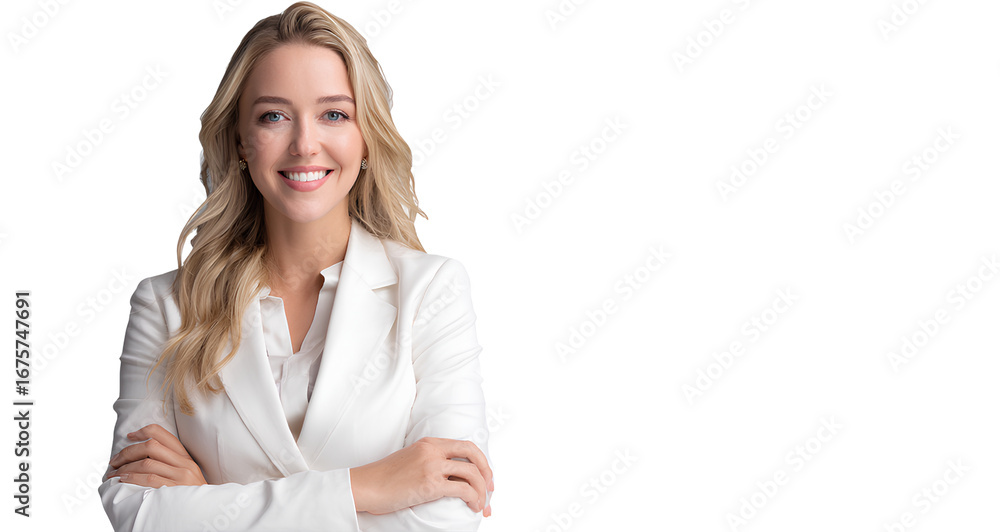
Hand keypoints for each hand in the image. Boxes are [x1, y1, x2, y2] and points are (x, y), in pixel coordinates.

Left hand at [104, 423, 206, 487]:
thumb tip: (142, 455)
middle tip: (115, 460)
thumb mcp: (187, 474)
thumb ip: (171, 462)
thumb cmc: (189, 494)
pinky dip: (132, 477)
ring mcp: (180, 476)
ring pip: (147, 462)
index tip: (130, 436)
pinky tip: (123, 479)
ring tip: (114, 473)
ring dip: (125, 467)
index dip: (143, 432)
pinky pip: (149, 479)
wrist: (204, 512)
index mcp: (186, 457)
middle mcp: (184, 463)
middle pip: (151, 446)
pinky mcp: (174, 489)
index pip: (163, 435)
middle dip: (128, 452)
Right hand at [350, 437, 493, 515]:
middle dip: (487, 472)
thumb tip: (451, 477)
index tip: (485, 476)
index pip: (465, 445)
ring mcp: (431, 466)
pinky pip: (462, 489)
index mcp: (429, 443)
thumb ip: (430, 460)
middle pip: (473, 454)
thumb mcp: (410, 459)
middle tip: (491, 489)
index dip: (480, 460)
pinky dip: (473, 498)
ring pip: (471, 473)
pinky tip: (472, 506)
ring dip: (482, 491)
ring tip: (482, 505)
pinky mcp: (430, 484)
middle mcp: (433, 450)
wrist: (365, 485)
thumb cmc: (384, 478)